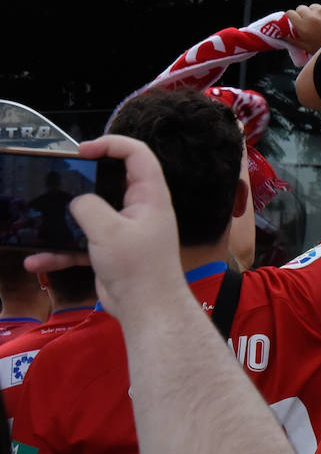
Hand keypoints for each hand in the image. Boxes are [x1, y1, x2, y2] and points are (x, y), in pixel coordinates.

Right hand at [26, 135, 183, 319]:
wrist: (146, 309)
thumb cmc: (138, 267)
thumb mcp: (109, 231)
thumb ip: (88, 208)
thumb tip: (77, 202)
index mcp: (149, 195)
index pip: (137, 154)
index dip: (112, 144)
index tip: (83, 150)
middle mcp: (139, 208)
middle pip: (111, 181)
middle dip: (84, 178)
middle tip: (60, 177)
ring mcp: (124, 230)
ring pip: (90, 214)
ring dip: (65, 220)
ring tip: (41, 219)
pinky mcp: (110, 250)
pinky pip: (81, 243)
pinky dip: (61, 250)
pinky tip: (37, 259)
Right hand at [286, 3, 320, 54]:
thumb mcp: (308, 48)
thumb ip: (294, 40)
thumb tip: (283, 36)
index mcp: (304, 27)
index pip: (290, 13)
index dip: (291, 17)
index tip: (294, 21)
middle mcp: (312, 16)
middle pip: (301, 8)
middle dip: (303, 14)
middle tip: (308, 23)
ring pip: (313, 7)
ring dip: (315, 13)